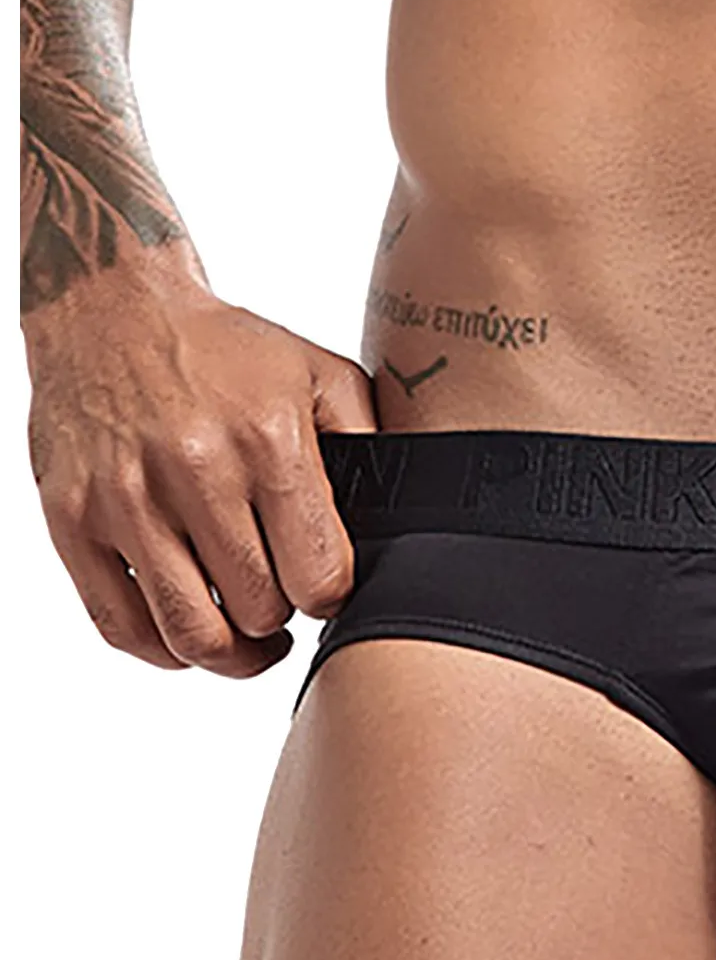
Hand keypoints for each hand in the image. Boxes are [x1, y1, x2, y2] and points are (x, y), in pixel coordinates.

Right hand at [25, 266, 376, 676]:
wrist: (110, 305)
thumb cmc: (223, 349)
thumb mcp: (320, 374)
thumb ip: (368, 445)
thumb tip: (400, 521)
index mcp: (268, 443)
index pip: (320, 578)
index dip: (331, 599)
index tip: (324, 589)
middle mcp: (195, 474)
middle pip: (260, 612)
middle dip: (283, 621)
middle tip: (285, 604)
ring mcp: (126, 501)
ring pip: (192, 633)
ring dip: (231, 654)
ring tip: (248, 638)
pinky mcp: (71, 519)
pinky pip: (120, 624)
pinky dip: (162, 650)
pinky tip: (190, 631)